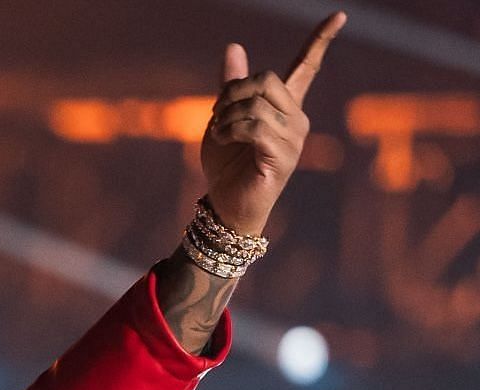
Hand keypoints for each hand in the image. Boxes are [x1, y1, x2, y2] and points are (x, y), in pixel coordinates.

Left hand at [200, 11, 344, 235]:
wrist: (225, 203)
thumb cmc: (227, 164)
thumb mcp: (224, 117)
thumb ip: (231, 85)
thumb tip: (233, 46)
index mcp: (284, 106)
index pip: (306, 66)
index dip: (321, 40)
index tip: (340, 14)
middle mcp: (296, 118)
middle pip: (267, 78)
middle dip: (233, 91)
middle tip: (217, 114)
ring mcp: (294, 138)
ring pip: (256, 104)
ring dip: (226, 116)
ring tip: (219, 133)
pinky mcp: (283, 155)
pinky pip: (254, 126)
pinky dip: (230, 129)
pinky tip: (223, 139)